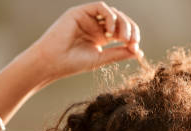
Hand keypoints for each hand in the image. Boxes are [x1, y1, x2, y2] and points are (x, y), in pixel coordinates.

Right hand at [27, 2, 142, 80]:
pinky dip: (110, 16)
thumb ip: (119, 53)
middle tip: (131, 41)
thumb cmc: (72, 64)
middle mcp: (95, 26)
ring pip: (112, 13)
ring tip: (122, 38)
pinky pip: (100, 7)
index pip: (122, 31)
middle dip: (130, 29)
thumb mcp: (101, 59)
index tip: (135, 47)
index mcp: (101, 37)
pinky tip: (111, 29)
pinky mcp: (80, 12)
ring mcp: (88, 18)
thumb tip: (139, 51)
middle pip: (120, 20)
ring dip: (122, 23)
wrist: (51, 62)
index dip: (132, 36)